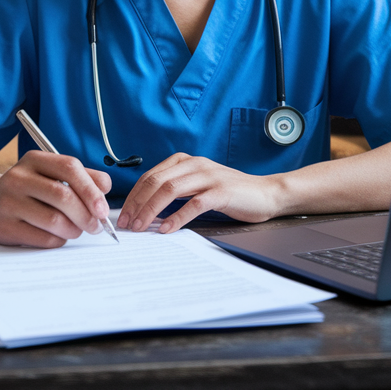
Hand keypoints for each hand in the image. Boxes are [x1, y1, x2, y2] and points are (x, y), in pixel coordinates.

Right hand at [0, 150, 113, 247]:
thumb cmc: (29, 190)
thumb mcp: (51, 175)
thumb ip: (82, 177)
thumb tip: (105, 187)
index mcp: (34, 159)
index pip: (69, 167)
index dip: (91, 189)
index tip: (103, 209)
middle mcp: (18, 177)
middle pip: (63, 196)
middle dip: (86, 215)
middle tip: (96, 226)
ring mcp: (8, 202)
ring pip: (55, 220)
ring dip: (74, 229)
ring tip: (76, 230)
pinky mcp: (4, 227)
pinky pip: (43, 239)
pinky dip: (59, 240)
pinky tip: (58, 236)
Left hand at [117, 153, 282, 233]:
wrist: (266, 193)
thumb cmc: (230, 193)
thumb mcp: (198, 185)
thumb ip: (176, 191)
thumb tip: (147, 209)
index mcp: (184, 161)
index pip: (150, 176)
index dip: (133, 195)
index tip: (124, 214)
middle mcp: (194, 164)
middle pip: (155, 182)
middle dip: (137, 204)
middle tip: (127, 223)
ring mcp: (208, 176)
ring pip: (170, 190)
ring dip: (151, 210)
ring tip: (141, 227)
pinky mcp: (221, 192)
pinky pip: (193, 204)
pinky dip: (177, 217)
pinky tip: (167, 229)